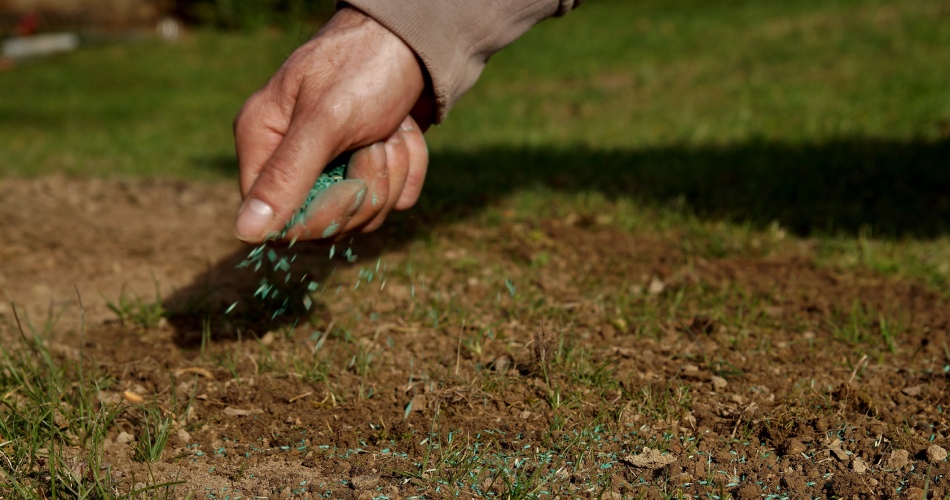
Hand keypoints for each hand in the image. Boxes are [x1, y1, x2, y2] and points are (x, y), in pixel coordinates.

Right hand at [233, 7, 433, 243]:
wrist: (415, 37)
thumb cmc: (363, 67)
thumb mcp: (324, 120)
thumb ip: (287, 176)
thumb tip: (245, 232)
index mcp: (262, 142)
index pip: (275, 220)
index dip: (317, 218)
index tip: (350, 187)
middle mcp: (291, 159)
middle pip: (326, 223)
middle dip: (366, 187)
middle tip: (376, 140)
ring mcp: (332, 165)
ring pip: (366, 214)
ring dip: (392, 171)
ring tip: (392, 128)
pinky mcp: (369, 166)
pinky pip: (394, 199)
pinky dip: (410, 166)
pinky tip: (405, 131)